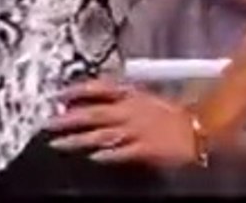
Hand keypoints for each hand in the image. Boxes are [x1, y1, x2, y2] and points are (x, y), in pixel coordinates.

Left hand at [48, 79, 207, 168]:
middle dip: (68, 119)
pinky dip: (107, 155)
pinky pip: (121, 152)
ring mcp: (136, 131)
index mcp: (133, 96)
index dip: (78, 90)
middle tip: (47, 124)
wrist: (198, 129)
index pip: (100, 88)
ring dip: (78, 140)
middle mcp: (131, 112)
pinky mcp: (144, 149)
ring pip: (101, 135)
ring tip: (58, 144)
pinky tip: (93, 158)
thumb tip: (102, 100)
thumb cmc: (175, 115)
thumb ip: (125, 99)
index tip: (59, 94)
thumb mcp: (149, 99)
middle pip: (93, 114)